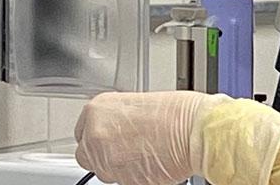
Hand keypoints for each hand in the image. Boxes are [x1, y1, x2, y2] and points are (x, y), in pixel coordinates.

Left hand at [75, 91, 226, 184]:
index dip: (100, 135)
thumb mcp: (142, 103)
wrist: (197, 132)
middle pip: (87, 154)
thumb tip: (120, 129)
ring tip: (144, 154)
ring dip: (119, 166)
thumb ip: (121, 118)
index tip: (111, 137)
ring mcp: (107, 161)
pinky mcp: (123, 181)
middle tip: (127, 148)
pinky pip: (123, 181)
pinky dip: (134, 176)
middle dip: (103, 154)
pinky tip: (151, 163)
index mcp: (98, 110)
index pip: (82, 130)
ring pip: (104, 171)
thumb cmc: (180, 113)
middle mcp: (96, 135)